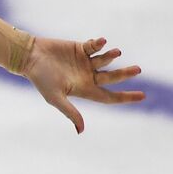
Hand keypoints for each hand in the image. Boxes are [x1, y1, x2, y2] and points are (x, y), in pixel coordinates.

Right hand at [20, 36, 144, 133]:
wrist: (29, 56)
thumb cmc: (40, 78)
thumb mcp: (55, 97)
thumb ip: (70, 112)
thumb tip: (81, 131)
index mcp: (84, 90)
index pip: (109, 96)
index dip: (126, 97)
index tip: (143, 96)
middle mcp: (87, 77)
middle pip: (111, 78)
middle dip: (125, 74)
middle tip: (138, 70)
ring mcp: (84, 62)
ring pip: (105, 60)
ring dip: (112, 56)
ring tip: (117, 52)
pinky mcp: (80, 48)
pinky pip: (94, 46)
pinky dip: (100, 44)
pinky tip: (101, 42)